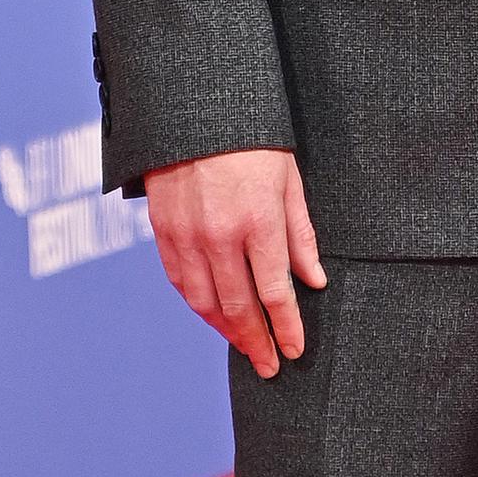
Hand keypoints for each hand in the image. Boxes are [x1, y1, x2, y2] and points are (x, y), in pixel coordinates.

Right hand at [145, 148, 326, 376]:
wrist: (194, 110)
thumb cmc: (253, 142)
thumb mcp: (289, 180)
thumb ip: (300, 234)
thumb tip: (314, 280)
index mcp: (258, 221)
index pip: (275, 292)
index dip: (286, 327)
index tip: (295, 349)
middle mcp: (220, 236)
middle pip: (239, 307)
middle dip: (257, 342)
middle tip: (270, 366)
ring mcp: (187, 237)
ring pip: (205, 302)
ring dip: (226, 331)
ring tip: (245, 347)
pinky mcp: (163, 232)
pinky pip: (180, 282)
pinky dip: (198, 305)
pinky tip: (213, 315)